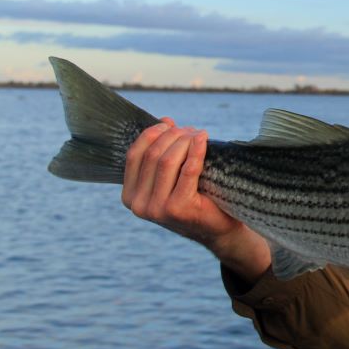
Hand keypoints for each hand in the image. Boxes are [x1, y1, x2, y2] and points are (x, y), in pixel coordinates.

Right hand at [121, 118, 270, 282]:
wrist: (217, 229)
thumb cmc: (195, 199)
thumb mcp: (171, 177)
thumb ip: (162, 152)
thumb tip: (164, 120)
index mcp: (130, 196)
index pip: (135, 155)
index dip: (151, 134)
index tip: (168, 124)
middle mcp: (139, 205)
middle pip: (153, 156)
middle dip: (172, 136)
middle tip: (189, 130)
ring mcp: (157, 209)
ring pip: (168, 160)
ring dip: (184, 141)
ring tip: (197, 134)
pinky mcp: (179, 208)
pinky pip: (188, 170)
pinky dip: (196, 150)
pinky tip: (204, 139)